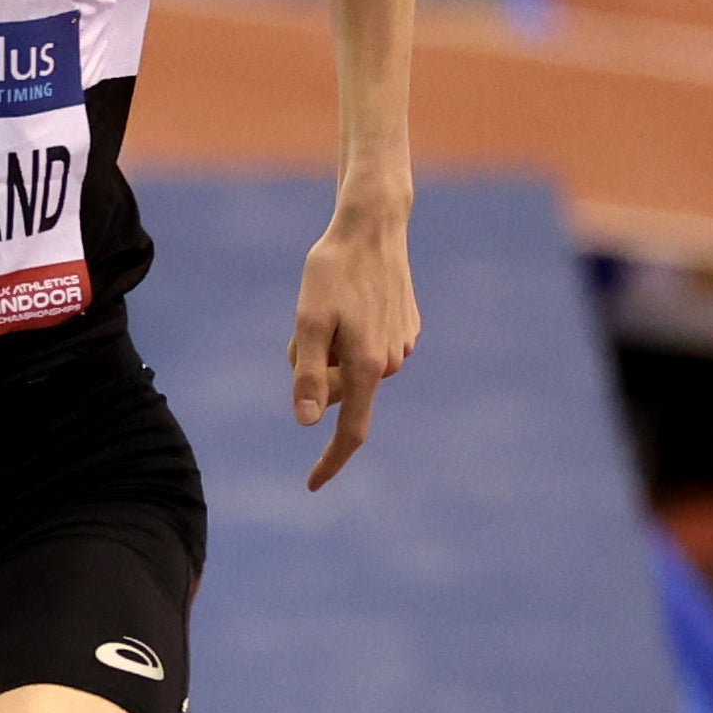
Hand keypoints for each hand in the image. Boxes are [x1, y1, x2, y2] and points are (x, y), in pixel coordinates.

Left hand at [288, 195, 417, 489]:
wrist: (373, 227)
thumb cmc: (333, 271)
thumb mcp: (308, 321)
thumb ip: (309, 374)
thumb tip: (309, 424)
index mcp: (366, 366)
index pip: (350, 432)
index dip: (330, 461)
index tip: (312, 485)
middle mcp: (390, 363)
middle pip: (340, 391)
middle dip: (316, 370)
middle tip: (306, 325)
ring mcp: (403, 345)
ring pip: (352, 368)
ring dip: (332, 350)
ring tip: (331, 306)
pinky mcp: (407, 327)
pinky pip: (367, 347)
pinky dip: (351, 333)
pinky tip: (353, 299)